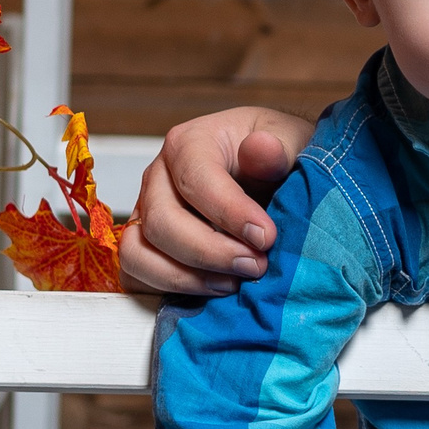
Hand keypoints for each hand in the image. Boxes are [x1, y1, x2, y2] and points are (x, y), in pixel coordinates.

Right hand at [117, 107, 314, 295]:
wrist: (273, 169)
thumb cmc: (277, 153)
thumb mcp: (290, 140)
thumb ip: (278, 148)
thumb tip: (263, 147)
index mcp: (190, 143)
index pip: (196, 180)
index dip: (230, 213)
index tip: (266, 237)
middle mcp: (159, 176)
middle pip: (161, 222)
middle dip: (210, 253)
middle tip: (256, 265)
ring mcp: (147, 211)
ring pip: (138, 253)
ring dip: (186, 277)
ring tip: (234, 283)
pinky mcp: (148, 242)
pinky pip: (139, 273)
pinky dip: (173, 288)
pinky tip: (217, 287)